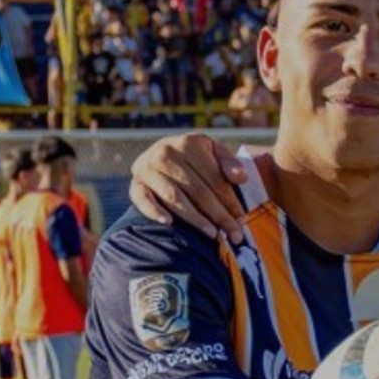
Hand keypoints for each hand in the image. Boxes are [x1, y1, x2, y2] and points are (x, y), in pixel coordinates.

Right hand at [129, 133, 248, 242]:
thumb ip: (229, 162)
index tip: (242, 221)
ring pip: (174, 198)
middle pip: (198, 191)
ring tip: (212, 234)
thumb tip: (241, 178)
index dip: (231, 201)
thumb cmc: (195, 156)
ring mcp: (147, 168)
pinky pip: (142, 199)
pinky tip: (168, 223)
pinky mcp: (135, 183)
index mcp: (189, 143)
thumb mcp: (213, 151)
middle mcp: (166, 153)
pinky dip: (153, 211)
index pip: (215, 179)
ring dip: (195, 218)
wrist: (162, 152)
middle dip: (219, 215)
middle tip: (234, 235)